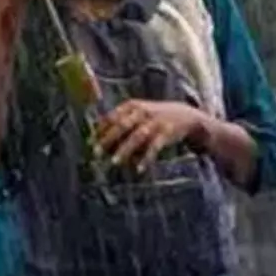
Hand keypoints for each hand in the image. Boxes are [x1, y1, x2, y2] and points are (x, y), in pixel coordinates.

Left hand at [94, 100, 208, 171]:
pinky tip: (139, 170)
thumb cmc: (155, 116)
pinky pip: (154, 147)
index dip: (100, 129)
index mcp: (133, 105)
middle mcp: (143, 112)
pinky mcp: (167, 132)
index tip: (90, 142)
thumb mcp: (139, 112)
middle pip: (122, 125)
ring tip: (114, 162)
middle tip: (96, 153)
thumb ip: (121, 120)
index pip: (112, 116)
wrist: (186, 115)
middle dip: (108, 139)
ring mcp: (156, 122)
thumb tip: (97, 135)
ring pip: (137, 136)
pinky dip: (146, 159)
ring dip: (125, 150)